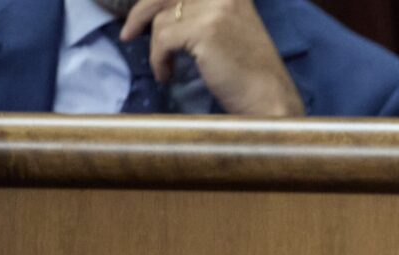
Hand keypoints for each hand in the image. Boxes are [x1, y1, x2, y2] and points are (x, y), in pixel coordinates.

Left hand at [122, 0, 304, 117]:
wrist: (270, 100)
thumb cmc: (251, 75)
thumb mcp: (230, 30)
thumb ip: (204, 15)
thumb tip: (166, 12)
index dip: (157, 1)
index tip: (142, 16)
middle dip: (141, 13)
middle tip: (128, 34)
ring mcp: (214, 9)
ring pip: (161, 20)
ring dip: (156, 48)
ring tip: (165, 69)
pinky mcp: (204, 30)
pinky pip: (163, 40)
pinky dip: (159, 61)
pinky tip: (167, 76)